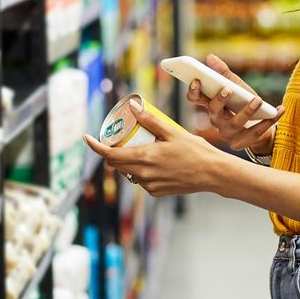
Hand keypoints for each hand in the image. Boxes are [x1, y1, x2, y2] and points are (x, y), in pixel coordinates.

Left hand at [83, 98, 223, 196]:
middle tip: (119, 137)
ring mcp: (149, 185)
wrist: (212, 173)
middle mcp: (143, 175)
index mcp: (144, 158)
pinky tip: (154, 162)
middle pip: (116, 164)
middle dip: (112, 151)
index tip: (87, 138)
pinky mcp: (156, 192)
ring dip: (128, 160)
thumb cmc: (195, 150)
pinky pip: (141, 180)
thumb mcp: (172, 132)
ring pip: (128, 172)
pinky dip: (141, 170)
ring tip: (140, 147)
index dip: (95, 146)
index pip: (109, 155)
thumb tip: (133, 106)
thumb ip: (150, 120)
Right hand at [187, 55, 283, 153]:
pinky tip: (279, 109)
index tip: (197, 80)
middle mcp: (216, 121)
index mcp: (211, 105)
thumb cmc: (243, 103)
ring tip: (258, 99)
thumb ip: (224, 73)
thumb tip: (210, 57)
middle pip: (213, 111)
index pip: (195, 99)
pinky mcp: (241, 143)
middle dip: (219, 100)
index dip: (193, 91)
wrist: (260, 125)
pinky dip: (269, 121)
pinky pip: (255, 132)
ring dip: (247, 111)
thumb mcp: (236, 86)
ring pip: (235, 123)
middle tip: (228, 88)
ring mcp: (227, 134)